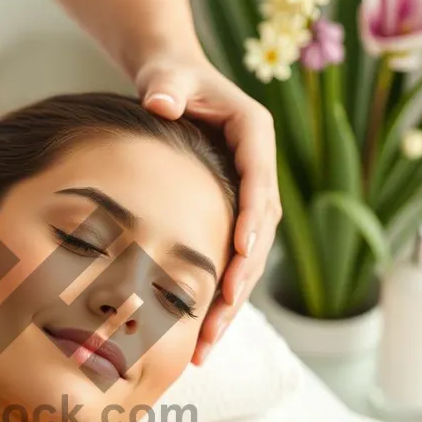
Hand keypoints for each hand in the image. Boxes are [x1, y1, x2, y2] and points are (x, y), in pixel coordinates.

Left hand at [134, 55, 280, 365]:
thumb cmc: (169, 77)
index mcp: (254, 135)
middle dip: (242, 279)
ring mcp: (248, 197)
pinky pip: (231, 261)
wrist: (171, 82)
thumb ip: (166, 86)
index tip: (241, 254)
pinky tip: (202, 335)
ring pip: (249, 258)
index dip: (252, 219)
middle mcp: (260, 171)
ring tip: (207, 345)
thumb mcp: (167, 76)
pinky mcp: (232, 216)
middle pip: (260, 232)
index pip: (259, 182)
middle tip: (220, 318)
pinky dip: (219, 297)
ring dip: (232, 302)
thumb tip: (161, 102)